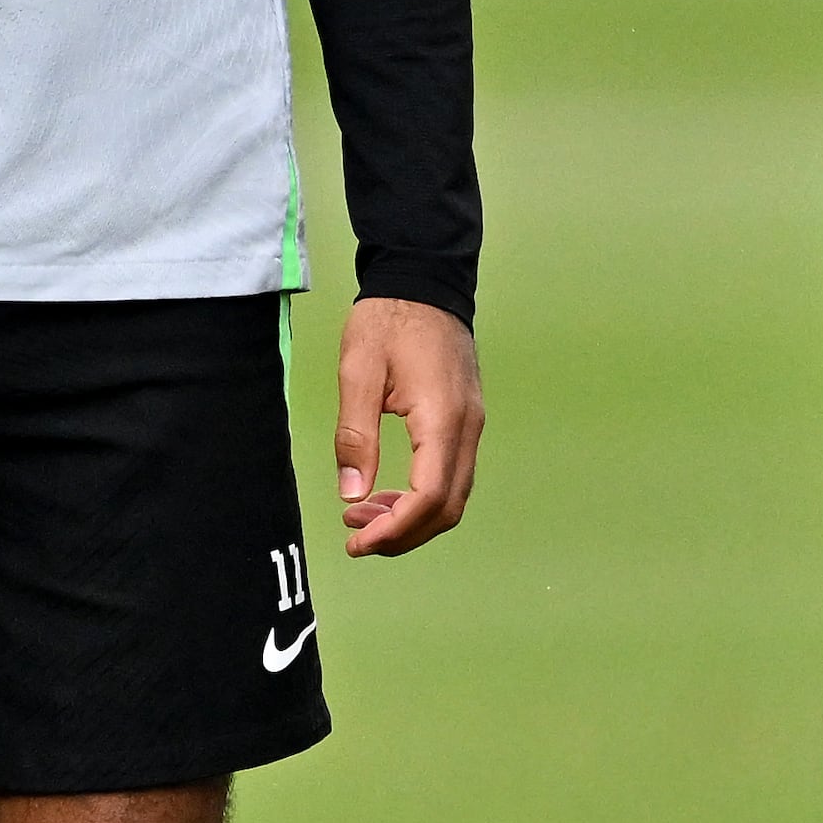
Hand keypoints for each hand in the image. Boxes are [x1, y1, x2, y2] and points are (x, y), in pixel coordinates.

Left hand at [333, 296, 481, 551]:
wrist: (423, 280)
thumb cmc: (388, 321)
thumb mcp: (358, 373)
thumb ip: (355, 435)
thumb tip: (352, 494)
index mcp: (442, 419)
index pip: (428, 497)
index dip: (394, 529)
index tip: (357, 542)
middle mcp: (467, 428)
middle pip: (447, 507)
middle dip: (403, 533)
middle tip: (356, 538)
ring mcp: (471, 425)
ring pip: (452, 495)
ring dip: (411, 517)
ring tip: (362, 517)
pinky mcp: (465, 420)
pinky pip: (451, 474)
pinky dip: (421, 496)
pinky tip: (386, 494)